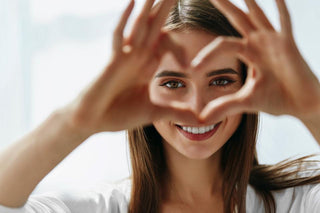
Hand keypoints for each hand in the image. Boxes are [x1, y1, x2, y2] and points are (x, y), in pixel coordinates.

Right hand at [63, 0, 197, 133]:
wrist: (92, 122)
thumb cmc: (118, 115)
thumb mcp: (154, 113)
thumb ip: (176, 113)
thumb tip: (199, 120)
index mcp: (147, 65)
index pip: (165, 44)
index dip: (178, 46)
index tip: (188, 62)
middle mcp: (137, 56)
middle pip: (155, 26)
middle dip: (166, 7)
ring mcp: (125, 56)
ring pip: (140, 25)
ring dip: (150, 6)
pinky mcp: (113, 61)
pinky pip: (119, 36)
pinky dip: (125, 20)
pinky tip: (133, 1)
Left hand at [192, 0, 319, 122]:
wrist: (302, 105)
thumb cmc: (277, 100)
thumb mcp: (245, 102)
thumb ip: (224, 106)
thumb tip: (201, 119)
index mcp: (247, 53)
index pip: (221, 46)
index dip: (207, 56)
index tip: (192, 69)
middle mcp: (258, 43)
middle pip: (236, 19)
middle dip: (224, 5)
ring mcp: (273, 41)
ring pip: (257, 15)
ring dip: (248, 1)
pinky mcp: (288, 44)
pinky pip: (284, 22)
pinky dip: (280, 9)